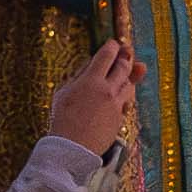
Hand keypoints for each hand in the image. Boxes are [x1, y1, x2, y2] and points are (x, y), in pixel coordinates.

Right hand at [50, 32, 142, 153]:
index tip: (114, 44)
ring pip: (129, 85)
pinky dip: (124, 97)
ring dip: (128, 77)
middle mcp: (108, 90)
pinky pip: (126, 103)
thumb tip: (90, 65)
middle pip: (124, 67)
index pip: (107, 55)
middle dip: (126, 58)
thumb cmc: (63, 118)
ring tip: (126, 73)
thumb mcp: (64, 92)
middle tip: (126, 52)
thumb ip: (79, 76)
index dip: (112, 47)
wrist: (72, 147)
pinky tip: (119, 96)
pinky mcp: (120, 119)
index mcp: (91, 80)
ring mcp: (116, 105)